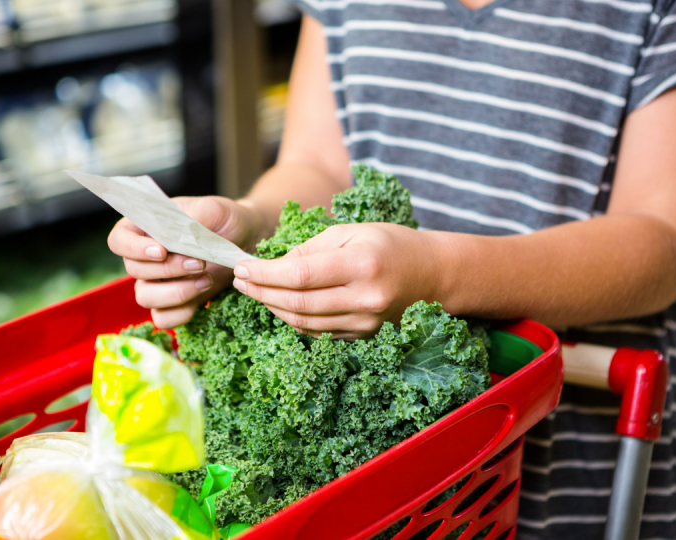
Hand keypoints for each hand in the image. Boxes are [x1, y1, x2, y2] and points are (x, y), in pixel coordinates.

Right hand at [108, 196, 265, 327]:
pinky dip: (181, 312)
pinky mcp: (173, 303)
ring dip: (175, 292)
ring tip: (206, 279)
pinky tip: (203, 295)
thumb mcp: (215, 209)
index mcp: (145, 227)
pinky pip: (163, 319)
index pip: (118, 240)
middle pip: (134, 270)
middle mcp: (145, 257)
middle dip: (168, 270)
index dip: (133, 249)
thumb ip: (196, 218)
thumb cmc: (225, 220)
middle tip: (200, 263)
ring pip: (145, 297)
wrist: (246, 240)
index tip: (161, 251)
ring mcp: (156, 282)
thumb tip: (182, 234)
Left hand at [231, 223, 441, 339]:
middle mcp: (364, 299)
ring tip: (255, 291)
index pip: (299, 275)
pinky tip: (279, 304)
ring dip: (272, 308)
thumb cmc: (392, 244)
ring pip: (303, 322)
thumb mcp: (352, 231)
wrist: (435, 276)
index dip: (265, 274)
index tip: (242, 268)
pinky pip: (318, 332)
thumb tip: (274, 264)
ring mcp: (365, 323)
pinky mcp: (363, 336)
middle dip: (261, 292)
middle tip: (240, 281)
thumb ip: (311, 248)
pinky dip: (293, 319)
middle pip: (297, 303)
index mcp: (361, 265)